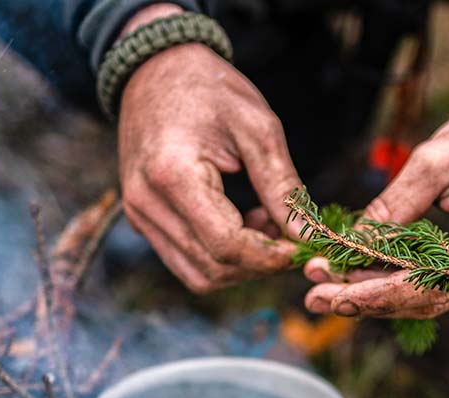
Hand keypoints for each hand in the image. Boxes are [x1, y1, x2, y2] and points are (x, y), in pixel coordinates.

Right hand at [118, 4, 301, 292]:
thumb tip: (309, 238)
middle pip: (212, 269)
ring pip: (198, 275)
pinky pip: (185, 261)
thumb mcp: (258, 128)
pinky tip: (243, 225)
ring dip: (240, 266)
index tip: (300, 247)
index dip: (269, 257)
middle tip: (290, 237)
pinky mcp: (141, 221)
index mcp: (173, 176)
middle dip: (259, 265)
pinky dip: (220, 257)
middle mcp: (147, 204)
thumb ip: (283, 188)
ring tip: (266, 227)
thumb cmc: (209, 89)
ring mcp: (139, 216)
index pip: (225, 246)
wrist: (156, 71)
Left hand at [304, 55, 448, 318]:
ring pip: (430, 299)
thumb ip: (395, 206)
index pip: (430, 283)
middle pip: (426, 300)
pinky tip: (359, 278)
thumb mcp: (438, 158)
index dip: (376, 293)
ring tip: (325, 287)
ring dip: (378, 295)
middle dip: (366, 299)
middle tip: (312, 295)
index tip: (330, 292)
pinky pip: (439, 286)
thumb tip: (350, 245)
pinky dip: (399, 284)